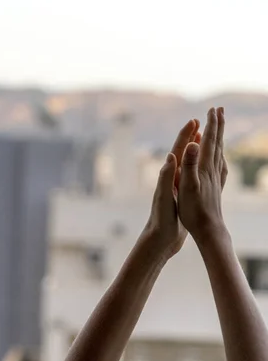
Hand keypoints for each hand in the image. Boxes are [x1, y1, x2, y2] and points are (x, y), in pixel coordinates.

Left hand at [142, 119, 200, 258]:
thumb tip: (170, 156)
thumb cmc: (161, 220)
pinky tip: (201, 168)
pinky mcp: (180, 197)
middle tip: (199, 122)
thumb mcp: (164, 197)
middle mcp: (170, 180)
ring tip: (201, 139)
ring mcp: (175, 188)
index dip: (185, 136)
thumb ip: (166, 177)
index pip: (177, 152)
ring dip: (193, 150)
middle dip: (189, 138)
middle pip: (181, 154)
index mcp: (167, 178)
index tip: (194, 120)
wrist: (159, 240)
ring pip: (187, 164)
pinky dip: (196, 168)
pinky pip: (191, 177)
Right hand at [178, 107, 227, 243]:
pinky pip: (219, 164)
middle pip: (218, 143)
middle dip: (218, 126)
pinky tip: (219, 156)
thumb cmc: (194, 210)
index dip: (211, 124)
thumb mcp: (187, 186)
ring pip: (219, 152)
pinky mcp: (216, 186)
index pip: (209, 141)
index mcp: (205, 168)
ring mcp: (216, 178)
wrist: (209, 230)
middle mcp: (213, 170)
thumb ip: (189, 164)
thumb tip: (193, 144)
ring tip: (219, 128)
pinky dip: (219, 154)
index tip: (212, 109)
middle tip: (219, 110)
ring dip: (219, 137)